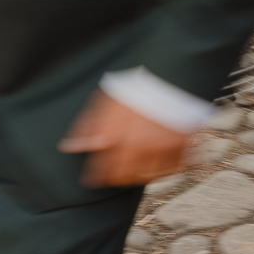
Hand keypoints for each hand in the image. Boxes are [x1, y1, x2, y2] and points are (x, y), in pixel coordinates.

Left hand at [59, 89, 194, 187]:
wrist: (170, 73)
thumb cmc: (134, 86)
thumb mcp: (104, 101)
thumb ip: (87, 127)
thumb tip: (70, 147)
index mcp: (118, 136)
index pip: (102, 170)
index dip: (94, 177)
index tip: (90, 180)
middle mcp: (141, 146)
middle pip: (124, 178)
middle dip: (115, 178)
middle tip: (111, 174)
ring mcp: (164, 149)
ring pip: (146, 177)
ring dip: (137, 175)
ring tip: (132, 167)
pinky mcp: (183, 148)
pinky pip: (170, 171)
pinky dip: (161, 170)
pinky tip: (153, 163)